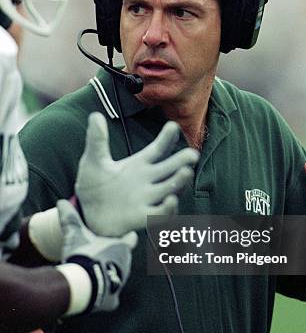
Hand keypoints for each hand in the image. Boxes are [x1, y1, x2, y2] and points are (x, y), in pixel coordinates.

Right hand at [57, 199, 137, 312]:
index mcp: (121, 247)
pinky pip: (110, 297)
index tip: (114, 237)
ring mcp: (121, 283)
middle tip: (97, 256)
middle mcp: (126, 264)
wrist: (81, 284)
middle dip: (113, 258)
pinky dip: (103, 296)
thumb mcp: (74, 233)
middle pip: (123, 259)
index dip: (123, 238)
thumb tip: (61, 202)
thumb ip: (70, 218)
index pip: (130, 239)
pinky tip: (91, 293)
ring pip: (117, 277)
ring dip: (107, 275)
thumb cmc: (82, 255)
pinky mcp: (114, 300)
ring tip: (92, 274)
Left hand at [75, 112, 198, 235]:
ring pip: (170, 188)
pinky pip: (161, 213)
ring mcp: (148, 199)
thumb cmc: (93, 186)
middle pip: (171, 168)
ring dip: (180, 181)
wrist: (86, 214)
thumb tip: (95, 115)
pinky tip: (171, 199)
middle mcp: (149, 180)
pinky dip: (168, 207)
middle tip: (192, 154)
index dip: (167, 138)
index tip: (173, 126)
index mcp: (140, 164)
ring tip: (186, 172)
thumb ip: (97, 140)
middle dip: (182, 161)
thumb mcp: (93, 161)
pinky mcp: (143, 217)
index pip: (158, 149)